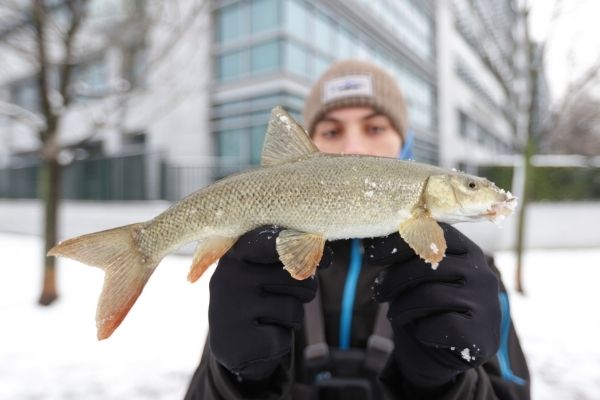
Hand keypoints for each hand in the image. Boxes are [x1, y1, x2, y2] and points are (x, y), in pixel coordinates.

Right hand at [208, 226, 330, 380]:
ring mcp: (231, 310)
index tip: (319, 254)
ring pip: (293, 309)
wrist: (231, 339)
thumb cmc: (258, 293)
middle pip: (298, 277)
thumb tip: (325, 256)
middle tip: (288, 293)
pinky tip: (260, 336)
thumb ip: (294, 256)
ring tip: (270, 315)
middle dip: (306, 288)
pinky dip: (279, 340)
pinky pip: (282, 338)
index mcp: (236, 253)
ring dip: (292, 316)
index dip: (299, 245)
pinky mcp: (238, 342)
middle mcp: (229, 277)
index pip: (269, 242)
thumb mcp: (268, 268)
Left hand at [365, 224, 500, 386]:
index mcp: (466, 251)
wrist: (447, 353)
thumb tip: (368, 241)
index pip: (433, 233)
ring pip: (431, 294)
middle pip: (428, 264)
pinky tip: (421, 333)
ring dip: (402, 306)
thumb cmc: (427, 307)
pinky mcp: (483, 334)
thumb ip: (401, 257)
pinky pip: (444, 325)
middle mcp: (481, 272)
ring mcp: (486, 302)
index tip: (372, 257)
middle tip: (378, 293)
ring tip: (393, 315)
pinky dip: (424, 330)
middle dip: (394, 278)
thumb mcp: (414, 277)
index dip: (399, 242)